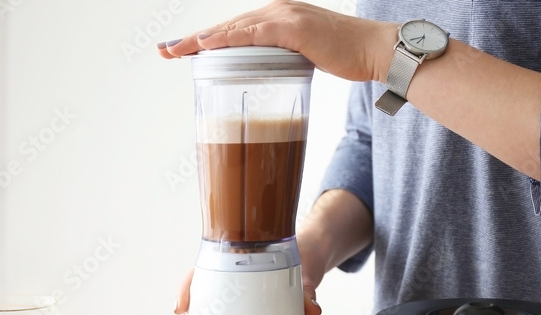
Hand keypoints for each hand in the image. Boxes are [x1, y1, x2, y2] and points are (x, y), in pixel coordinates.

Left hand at [157, 0, 396, 83]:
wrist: (376, 51)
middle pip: (226, 27)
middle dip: (193, 40)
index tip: (180, 51)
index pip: (235, 31)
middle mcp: (277, 12)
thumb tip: (270, 76)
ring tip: (175, 50)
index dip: (206, 41)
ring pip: (232, 28)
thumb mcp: (308, 57)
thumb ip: (286, 60)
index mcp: (278, 20)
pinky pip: (251, 34)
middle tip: (164, 50)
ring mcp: (284, 17)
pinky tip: (205, 45)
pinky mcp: (292, 27)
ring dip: (200, 40)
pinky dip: (226, 39)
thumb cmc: (347, 57)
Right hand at [171, 263, 321, 314]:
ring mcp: (235, 290)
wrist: (311, 257)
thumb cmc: (303, 258)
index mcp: (240, 258)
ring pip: (204, 308)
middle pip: (198, 295)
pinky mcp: (243, 306)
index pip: (204, 268)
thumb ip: (309, 290)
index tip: (182, 307)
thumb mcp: (307, 273)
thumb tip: (312, 310)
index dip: (188, 287)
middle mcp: (231, 274)